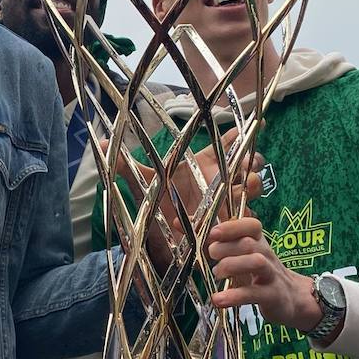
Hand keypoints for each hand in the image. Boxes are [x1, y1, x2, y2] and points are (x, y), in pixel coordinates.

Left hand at [105, 130, 263, 269]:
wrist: (171, 233)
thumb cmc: (165, 200)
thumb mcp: (148, 182)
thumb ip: (127, 164)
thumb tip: (102, 145)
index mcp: (207, 163)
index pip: (229, 142)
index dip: (241, 133)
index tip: (254, 124)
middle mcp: (223, 178)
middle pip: (250, 161)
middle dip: (251, 159)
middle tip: (244, 162)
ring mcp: (231, 199)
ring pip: (255, 185)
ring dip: (252, 184)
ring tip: (237, 188)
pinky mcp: (233, 220)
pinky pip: (245, 215)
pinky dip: (234, 216)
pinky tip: (220, 221)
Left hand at [207, 217, 322, 333]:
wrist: (294, 298)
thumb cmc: (261, 273)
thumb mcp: (245, 255)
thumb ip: (222, 243)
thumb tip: (187, 228)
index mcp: (260, 242)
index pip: (252, 226)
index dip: (231, 227)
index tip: (213, 233)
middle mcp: (267, 255)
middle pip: (248, 243)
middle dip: (225, 247)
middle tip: (211, 256)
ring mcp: (272, 275)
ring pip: (256, 262)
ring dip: (231, 265)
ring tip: (217, 273)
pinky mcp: (273, 296)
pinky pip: (254, 294)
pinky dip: (234, 296)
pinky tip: (218, 299)